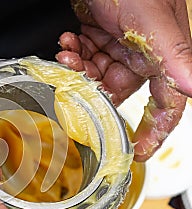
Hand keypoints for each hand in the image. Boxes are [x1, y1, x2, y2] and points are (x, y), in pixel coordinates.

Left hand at [56, 0, 191, 160]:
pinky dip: (74, 52)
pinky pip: (86, 55)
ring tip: (68, 54)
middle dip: (94, 90)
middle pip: (118, 91)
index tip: (138, 152)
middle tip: (78, 84)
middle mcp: (142, 54)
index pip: (166, 103)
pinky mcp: (100, 34)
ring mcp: (119, 44)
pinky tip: (68, 41)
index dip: (155, 130)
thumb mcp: (152, 23)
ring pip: (97, 74)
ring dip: (79, 68)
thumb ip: (173, 55)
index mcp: (162, 56)